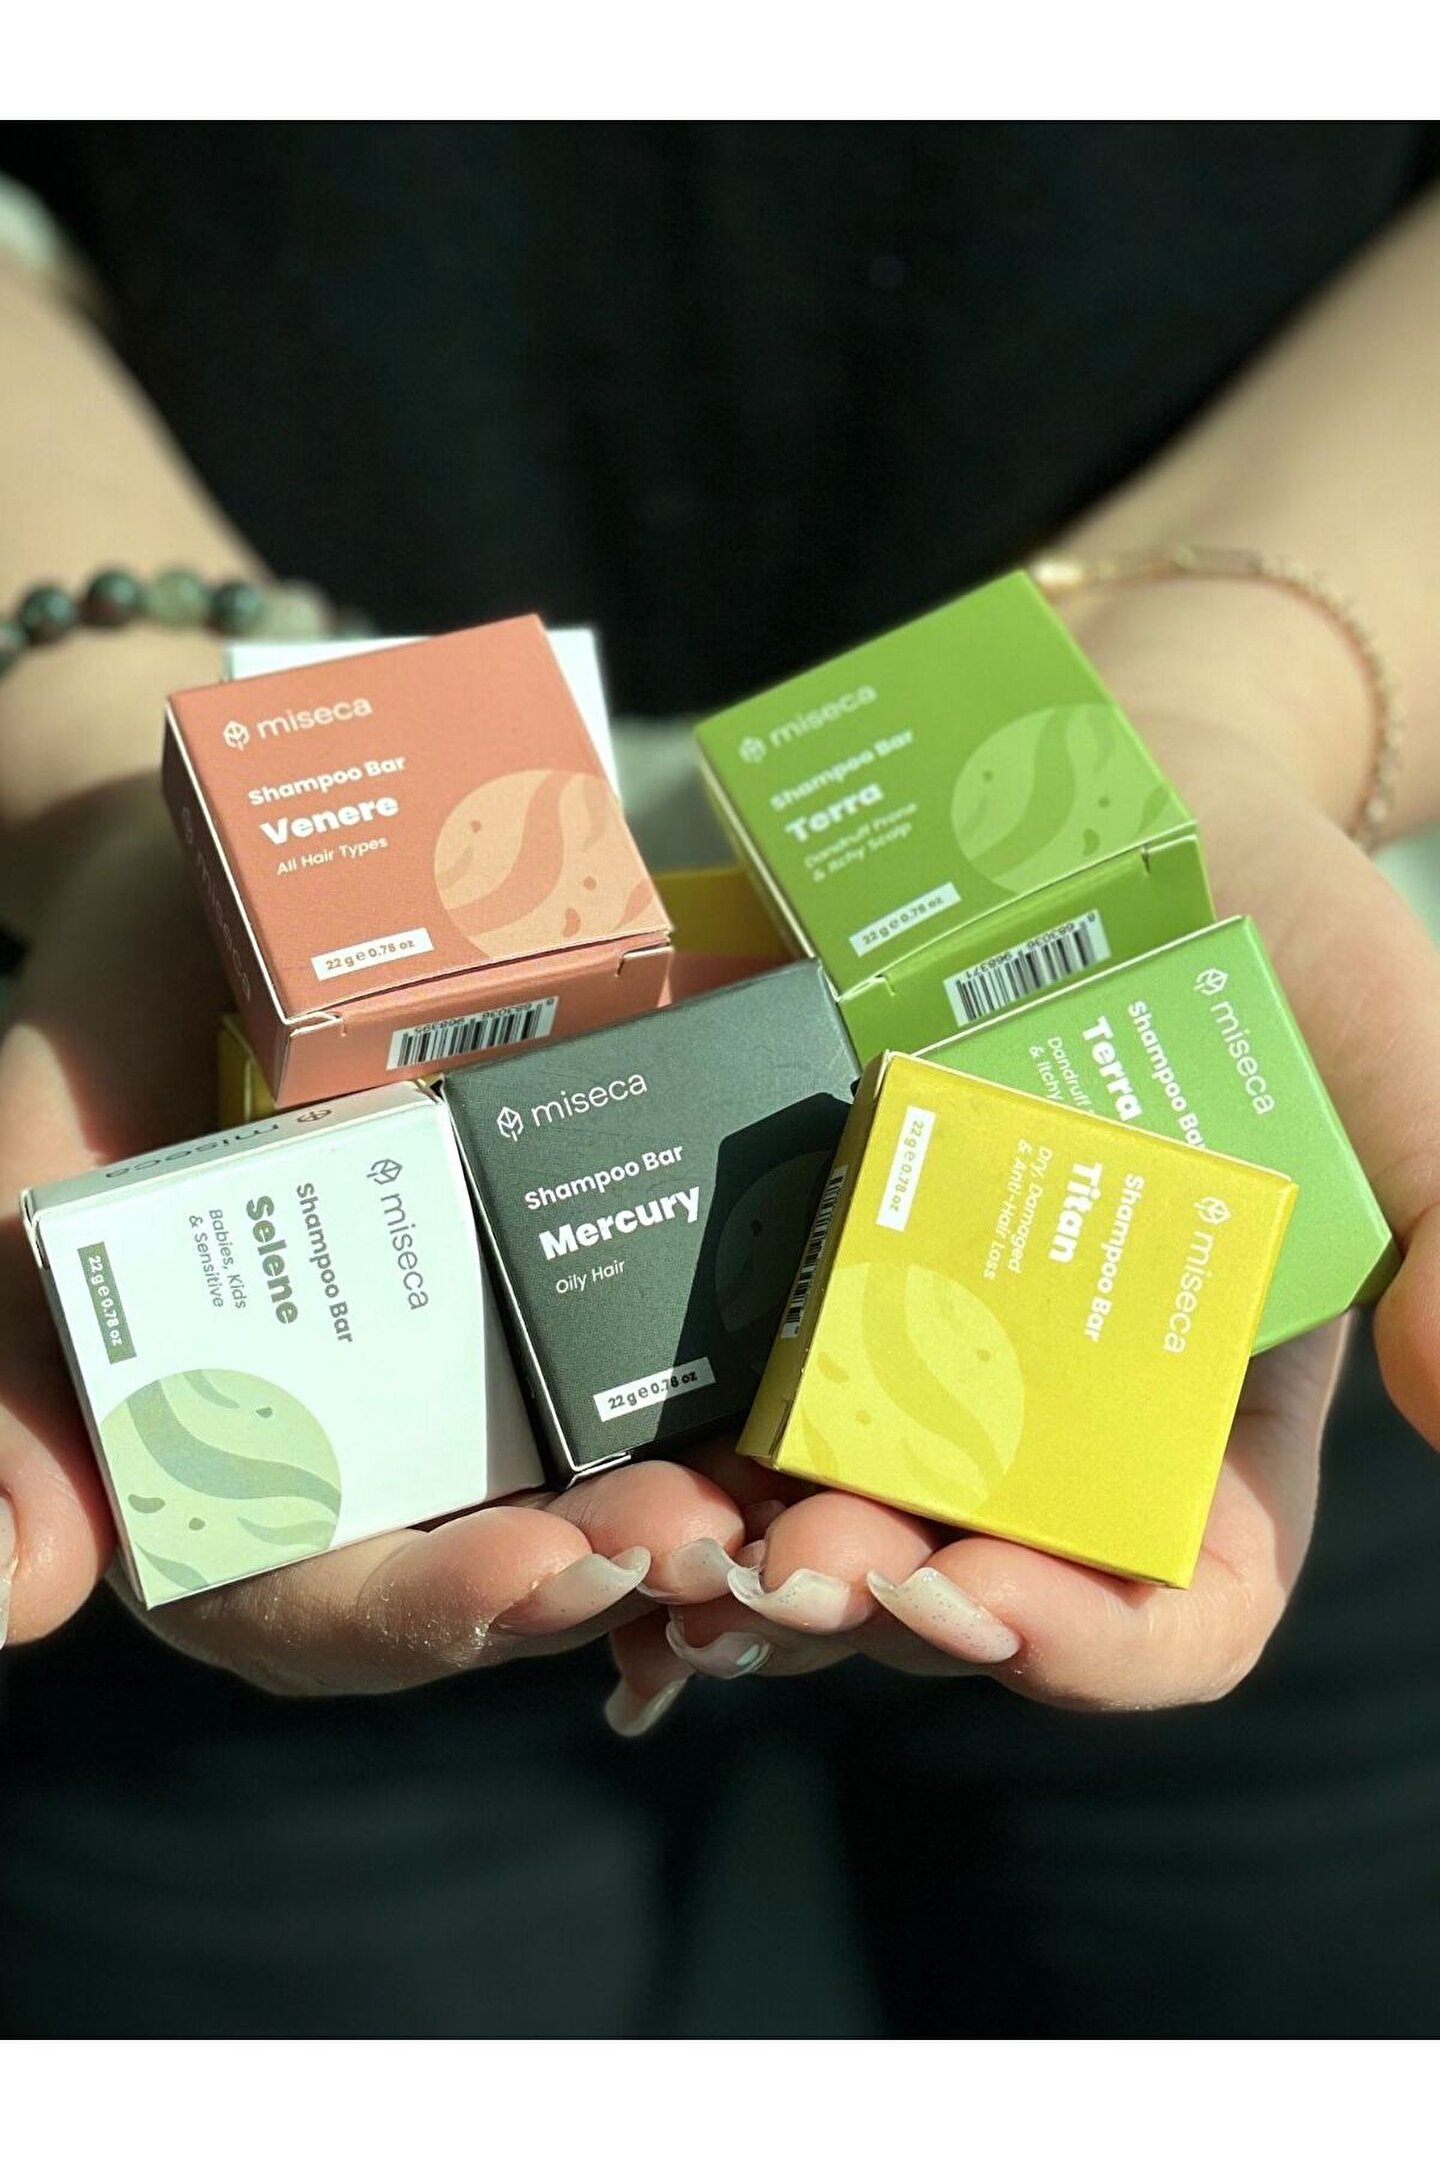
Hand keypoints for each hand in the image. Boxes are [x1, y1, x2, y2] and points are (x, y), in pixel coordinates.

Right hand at [0, 791, 755, 1718]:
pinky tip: (810, 1408)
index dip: (428, 1614)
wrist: (231, 876)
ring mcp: (475, 1380)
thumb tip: (15, 1606)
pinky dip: (734, 1420)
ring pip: (592, 1506)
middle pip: (484, 1576)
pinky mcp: (565, 1296)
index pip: (312, 1605)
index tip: (542, 1572)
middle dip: (600, 1573)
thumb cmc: (122, 1013)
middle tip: (704, 1541)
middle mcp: (364, 1447)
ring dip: (692, 1526)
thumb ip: (14, 1379)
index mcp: (219, 1462)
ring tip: (776, 1498)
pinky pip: (659, 1392)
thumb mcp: (36, 1153)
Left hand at [650, 714, 1439, 1710]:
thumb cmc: (1282, 931)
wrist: (1111, 794)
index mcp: (1211, 1427)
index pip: (1178, 1614)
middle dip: (872, 1602)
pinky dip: (664, 1467)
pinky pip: (716, 1410)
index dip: (1090, 1647)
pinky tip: (604, 1485)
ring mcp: (908, 1358)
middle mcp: (1048, 1424)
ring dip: (739, 1563)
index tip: (987, 1594)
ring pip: (822, 1524)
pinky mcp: (791, 1277)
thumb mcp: (1398, 1066)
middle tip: (787, 1566)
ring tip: (668, 1544)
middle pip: (965, 1594)